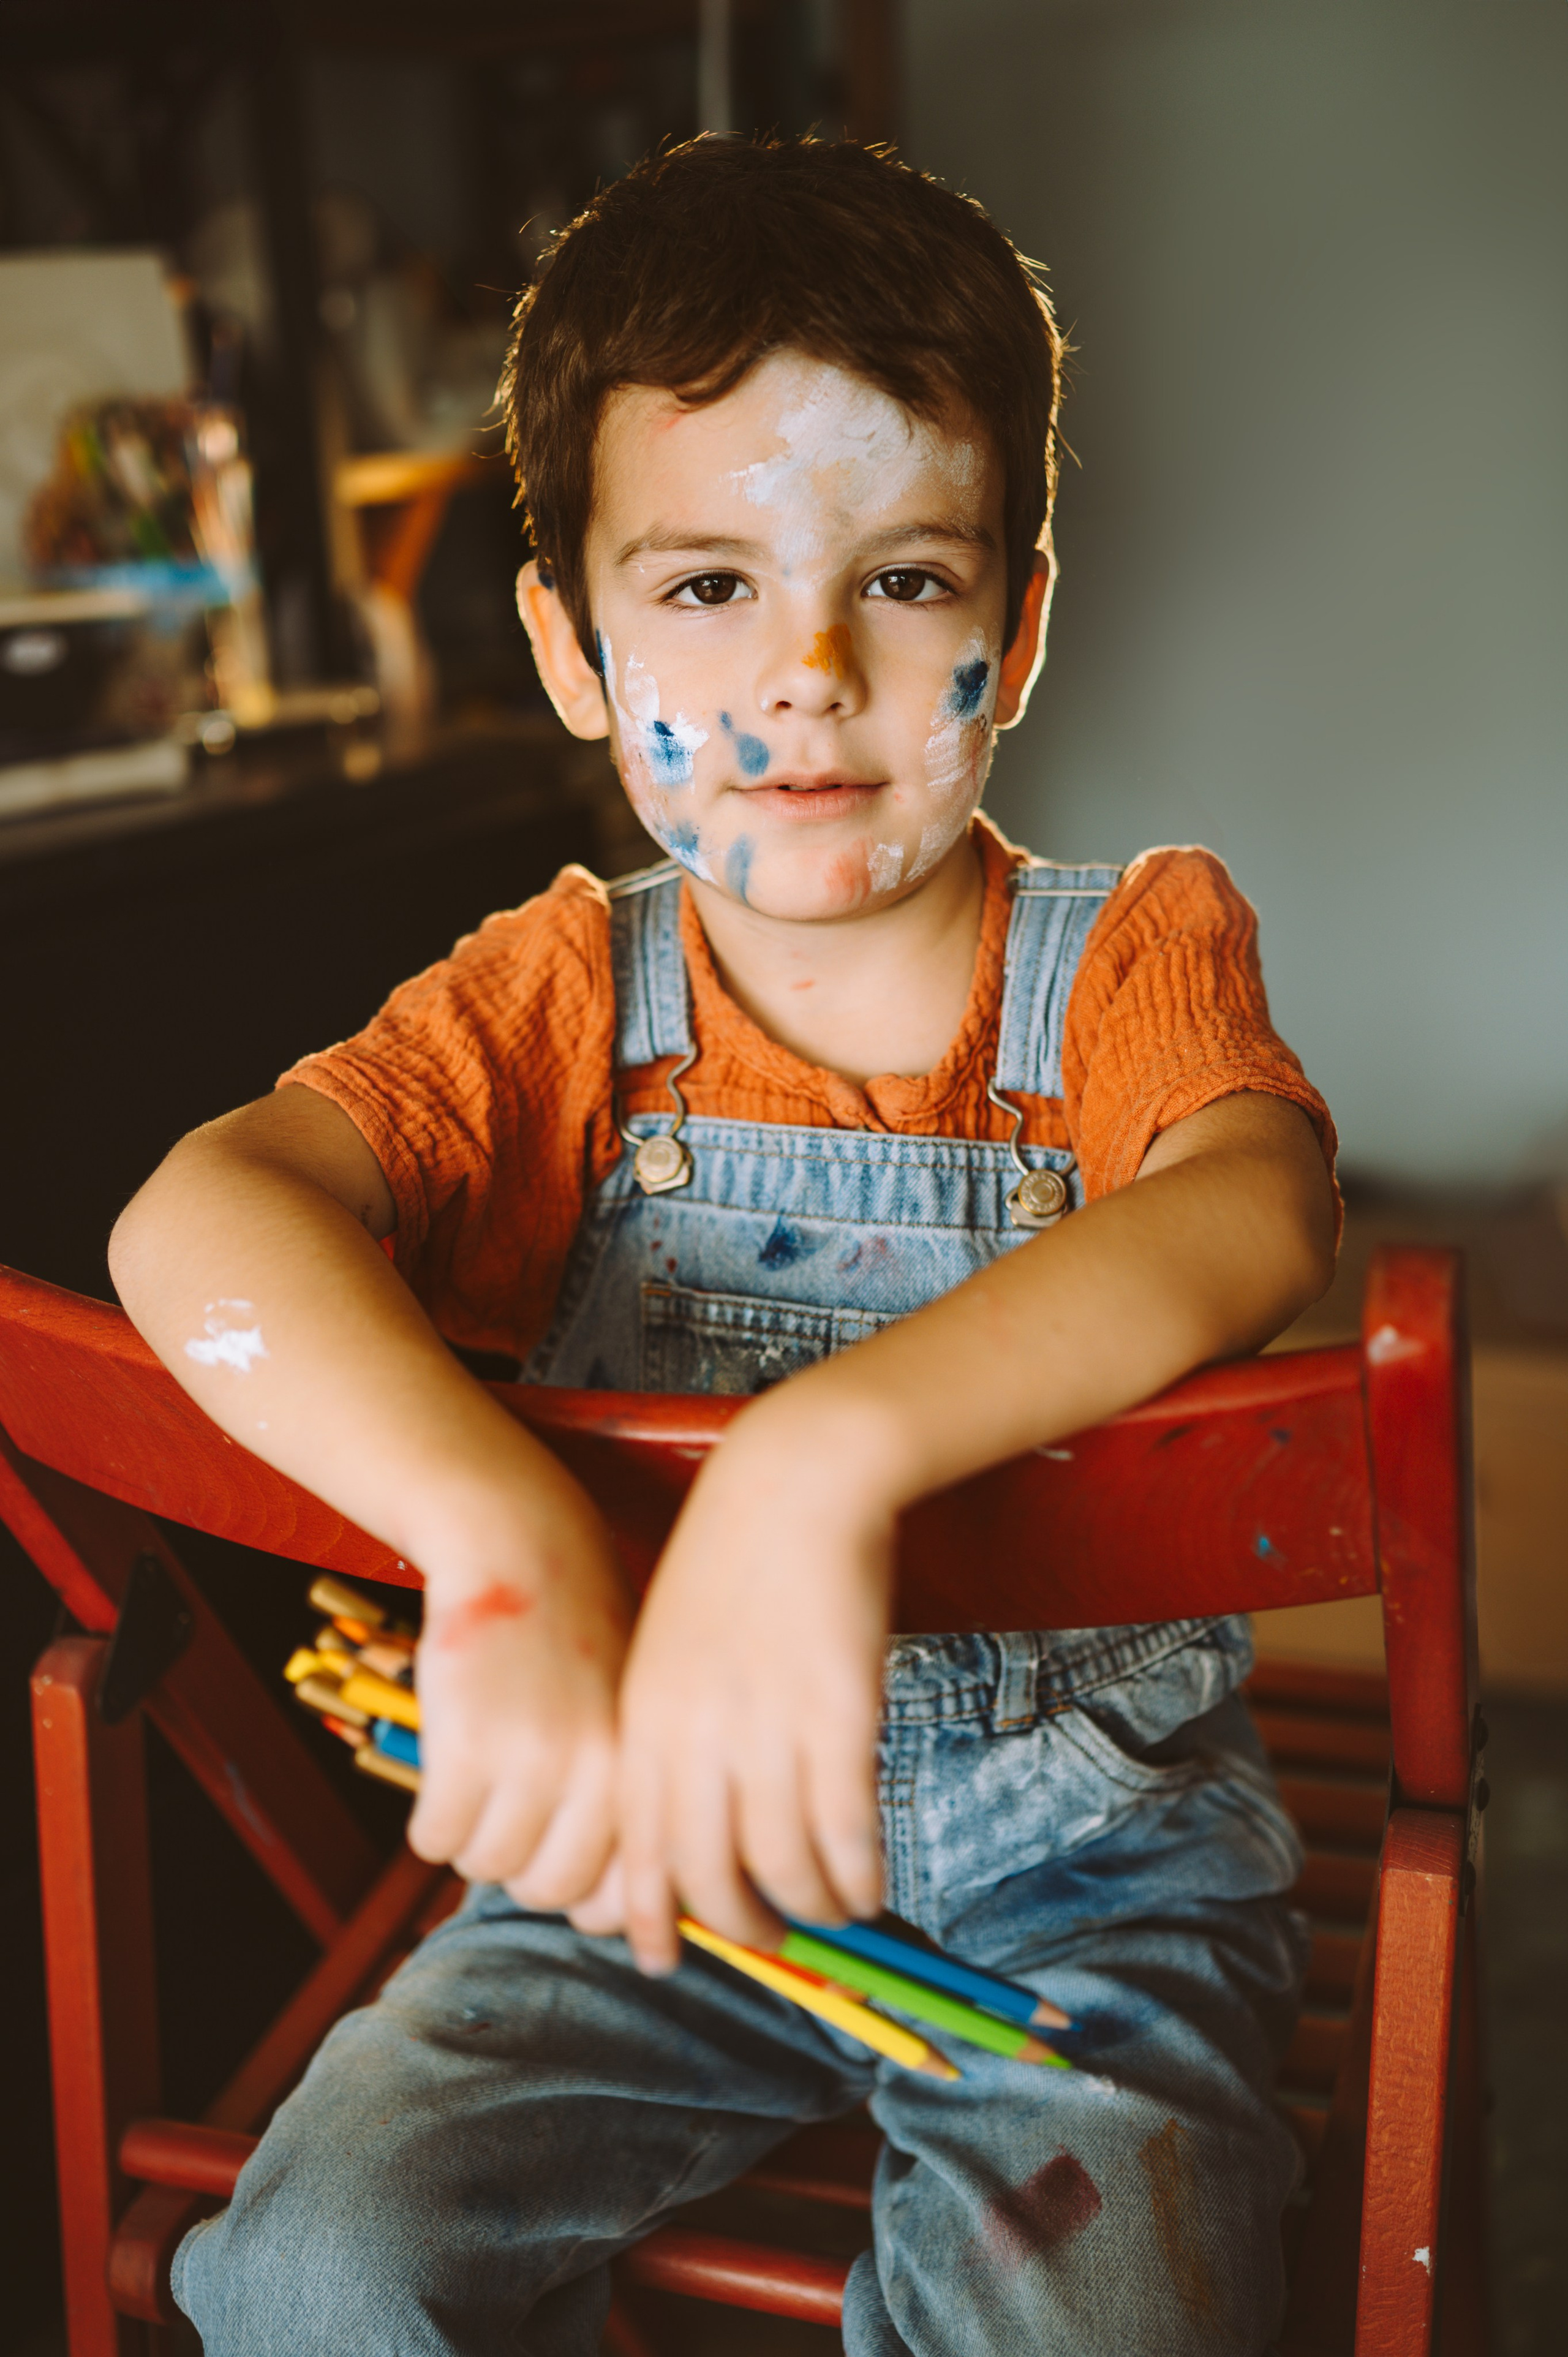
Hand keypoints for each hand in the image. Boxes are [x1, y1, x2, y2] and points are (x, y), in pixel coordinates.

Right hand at [408, 1484, 633, 1912]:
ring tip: (484, 1782)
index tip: (573, 1867)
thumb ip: (629, 1810)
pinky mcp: (466, 1746)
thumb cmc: (580, 1639)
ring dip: (475, 1840)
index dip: (591, 1898)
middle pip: (550, 1893)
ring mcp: (533, 1760)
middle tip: (517, 1811)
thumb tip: (611, 1924)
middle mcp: (601, 1771)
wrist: (520, 1546)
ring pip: (488, 1869)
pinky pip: (435, 1842)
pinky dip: (432, 1824)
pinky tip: (448, 1774)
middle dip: (525, 1867)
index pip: (623, 1897)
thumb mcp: (633, 1719)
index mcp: (648, 1769)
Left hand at [615, 1401, 892, 1973]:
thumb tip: (693, 1808)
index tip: (660, 1958)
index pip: (637, 1848)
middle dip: (741, 1925)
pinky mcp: (837, 1717)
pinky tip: (869, 1886)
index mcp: (644, 1719)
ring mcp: (766, 1730)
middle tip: (770, 1941)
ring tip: (835, 1913)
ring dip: (811, 1908)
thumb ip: (672, 1724)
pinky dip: (857, 1874)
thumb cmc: (735, 1558)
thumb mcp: (672, 1644)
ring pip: (782, 1866)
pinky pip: (844, 1832)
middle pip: (708, 1876)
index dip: (650, 1916)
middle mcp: (695, 1738)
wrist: (794, 1485)